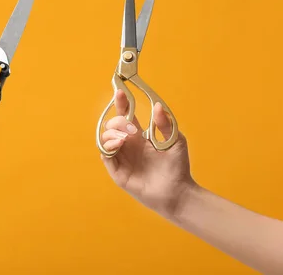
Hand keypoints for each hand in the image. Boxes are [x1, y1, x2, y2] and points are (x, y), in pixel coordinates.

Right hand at [100, 90, 194, 216]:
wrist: (178, 191)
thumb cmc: (178, 167)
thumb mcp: (176, 140)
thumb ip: (165, 123)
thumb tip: (158, 105)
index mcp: (139, 137)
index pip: (125, 116)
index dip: (121, 103)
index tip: (120, 91)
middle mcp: (128, 145)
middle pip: (111, 125)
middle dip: (118, 121)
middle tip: (132, 128)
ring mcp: (122, 158)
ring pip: (104, 138)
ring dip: (112, 133)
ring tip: (125, 138)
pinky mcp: (118, 172)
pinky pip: (105, 155)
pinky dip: (108, 146)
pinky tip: (119, 144)